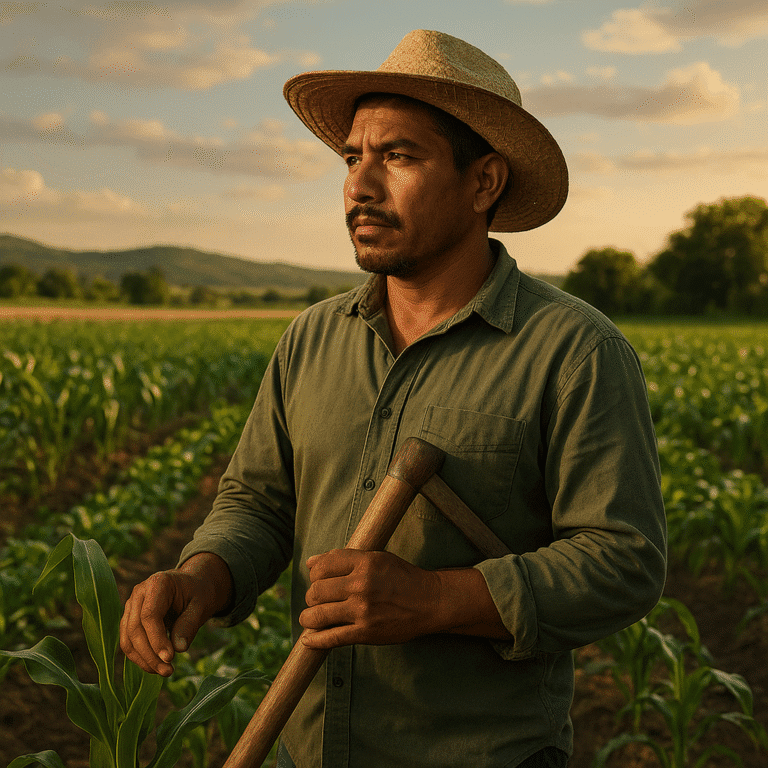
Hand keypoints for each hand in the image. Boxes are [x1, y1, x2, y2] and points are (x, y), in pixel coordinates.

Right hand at [119, 553, 232, 675]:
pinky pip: (128, 642)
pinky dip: (140, 657)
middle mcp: (139, 593)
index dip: (157, 639)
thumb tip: (179, 648)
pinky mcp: (129, 619)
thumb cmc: (198, 593)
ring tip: (165, 672)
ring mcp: (131, 606)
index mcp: (158, 583)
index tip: (170, 658)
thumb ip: (190, 624)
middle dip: (150, 654)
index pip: (150, 615)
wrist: (192, 585)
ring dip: (144, 660)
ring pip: (128, 638)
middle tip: (169, 671)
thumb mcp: (201, 605)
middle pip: (135, 629)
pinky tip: (156, 666)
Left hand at [299, 549, 442, 649]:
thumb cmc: (402, 577)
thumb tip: (310, 563)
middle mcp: (361, 585)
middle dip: (310, 597)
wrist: (430, 601)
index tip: (317, 579)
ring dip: (308, 618)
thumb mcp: (377, 558)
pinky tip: (309, 639)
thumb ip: (344, 558)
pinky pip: (332, 638)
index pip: (322, 566)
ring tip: (309, 618)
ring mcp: (363, 610)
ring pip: (318, 615)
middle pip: (316, 591)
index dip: (314, 574)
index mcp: (364, 563)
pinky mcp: (366, 632)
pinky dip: (316, 640)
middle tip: (315, 600)